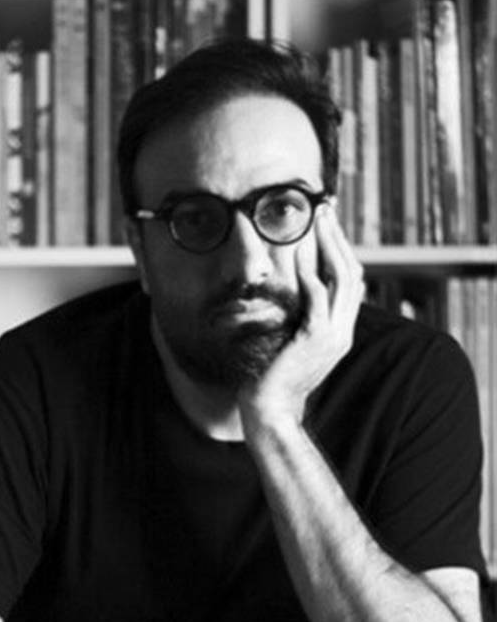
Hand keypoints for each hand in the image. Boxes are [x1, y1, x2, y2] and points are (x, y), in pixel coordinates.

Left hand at [238, 206, 364, 426]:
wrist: (270, 411)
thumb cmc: (271, 379)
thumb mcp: (290, 346)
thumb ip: (297, 322)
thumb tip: (289, 297)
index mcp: (339, 331)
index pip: (350, 282)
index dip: (341, 251)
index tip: (327, 225)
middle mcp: (342, 331)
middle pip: (351, 273)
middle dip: (339, 239)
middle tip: (325, 210)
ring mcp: (332, 335)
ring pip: (341, 279)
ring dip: (328, 246)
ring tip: (316, 221)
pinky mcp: (314, 339)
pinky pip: (317, 298)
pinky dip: (309, 273)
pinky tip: (298, 254)